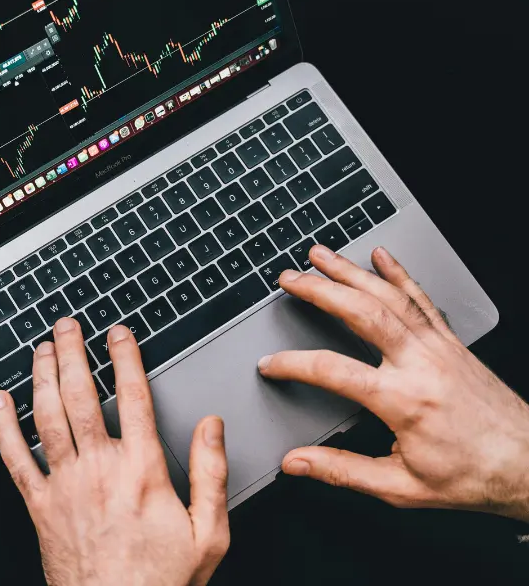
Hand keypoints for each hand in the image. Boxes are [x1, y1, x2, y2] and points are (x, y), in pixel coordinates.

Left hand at [0, 318, 229, 585]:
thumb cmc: (160, 581)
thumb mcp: (208, 532)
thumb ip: (211, 474)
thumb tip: (212, 427)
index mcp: (141, 471)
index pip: (134, 397)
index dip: (125, 357)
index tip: (118, 334)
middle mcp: (98, 470)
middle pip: (80, 396)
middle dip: (72, 353)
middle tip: (67, 326)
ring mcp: (63, 486)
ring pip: (47, 417)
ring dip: (42, 377)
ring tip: (41, 348)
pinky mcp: (38, 507)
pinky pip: (14, 458)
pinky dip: (4, 426)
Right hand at [259, 245, 528, 521]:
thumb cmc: (471, 476)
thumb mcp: (400, 486)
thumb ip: (342, 471)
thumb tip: (298, 462)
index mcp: (403, 401)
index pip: (333, 371)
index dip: (293, 364)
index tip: (270, 363)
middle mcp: (420, 364)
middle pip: (362, 313)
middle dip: (320, 290)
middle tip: (289, 278)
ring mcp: (438, 347)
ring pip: (389, 297)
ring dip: (351, 271)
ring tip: (321, 255)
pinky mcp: (452, 343)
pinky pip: (422, 299)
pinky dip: (399, 273)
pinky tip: (381, 256)